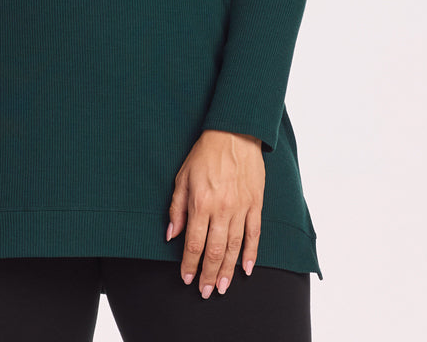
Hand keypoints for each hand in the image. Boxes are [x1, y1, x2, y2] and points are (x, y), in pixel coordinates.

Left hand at [167, 129, 264, 297]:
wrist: (234, 134)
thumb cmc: (205, 154)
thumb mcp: (182, 176)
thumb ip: (177, 207)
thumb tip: (171, 235)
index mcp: (201, 202)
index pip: (193, 242)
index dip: (189, 263)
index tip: (186, 278)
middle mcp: (221, 209)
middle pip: (215, 250)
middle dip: (208, 274)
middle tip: (205, 292)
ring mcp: (241, 208)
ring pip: (235, 247)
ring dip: (228, 270)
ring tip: (222, 287)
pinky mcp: (256, 204)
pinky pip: (254, 234)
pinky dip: (251, 253)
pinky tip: (247, 269)